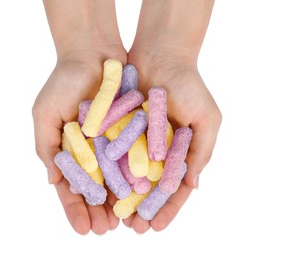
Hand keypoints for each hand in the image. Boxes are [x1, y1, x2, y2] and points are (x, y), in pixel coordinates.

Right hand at [32, 50, 126, 234]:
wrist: (94, 53)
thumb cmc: (63, 82)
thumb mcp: (45, 114)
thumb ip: (45, 147)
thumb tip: (52, 182)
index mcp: (68, 151)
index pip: (71, 187)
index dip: (75, 210)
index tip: (83, 230)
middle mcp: (91, 151)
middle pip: (95, 189)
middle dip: (99, 212)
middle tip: (106, 231)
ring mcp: (111, 143)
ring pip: (117, 179)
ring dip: (120, 202)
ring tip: (125, 223)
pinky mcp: (131, 132)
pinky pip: (134, 159)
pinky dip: (137, 177)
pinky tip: (141, 196)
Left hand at [123, 49, 221, 232]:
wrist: (161, 55)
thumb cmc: (191, 86)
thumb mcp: (207, 119)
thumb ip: (202, 152)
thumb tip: (195, 187)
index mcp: (180, 152)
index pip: (174, 187)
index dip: (167, 208)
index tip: (157, 227)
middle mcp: (157, 150)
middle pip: (148, 186)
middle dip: (142, 208)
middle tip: (134, 229)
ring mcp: (136, 141)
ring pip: (128, 175)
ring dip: (123, 197)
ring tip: (115, 217)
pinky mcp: (118, 129)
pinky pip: (112, 153)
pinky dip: (107, 171)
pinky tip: (100, 188)